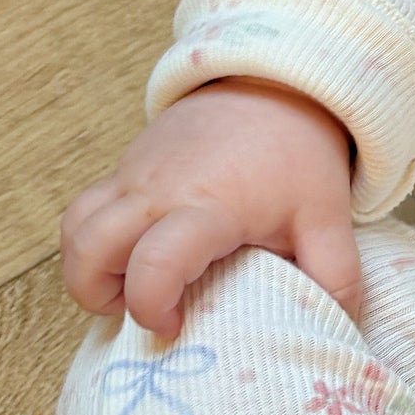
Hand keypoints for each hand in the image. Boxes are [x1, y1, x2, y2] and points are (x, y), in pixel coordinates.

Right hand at [59, 77, 359, 340]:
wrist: (274, 84)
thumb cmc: (298, 157)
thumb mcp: (327, 218)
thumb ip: (335, 277)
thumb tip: (340, 330)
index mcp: (209, 207)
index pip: (156, 261)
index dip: (150, 305)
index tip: (173, 324)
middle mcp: (158, 190)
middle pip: (88, 246)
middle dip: (95, 293)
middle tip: (141, 312)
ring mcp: (134, 175)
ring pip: (75, 226)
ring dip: (87, 268)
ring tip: (131, 288)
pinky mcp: (125, 168)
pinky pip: (85, 208)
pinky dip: (92, 242)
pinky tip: (132, 259)